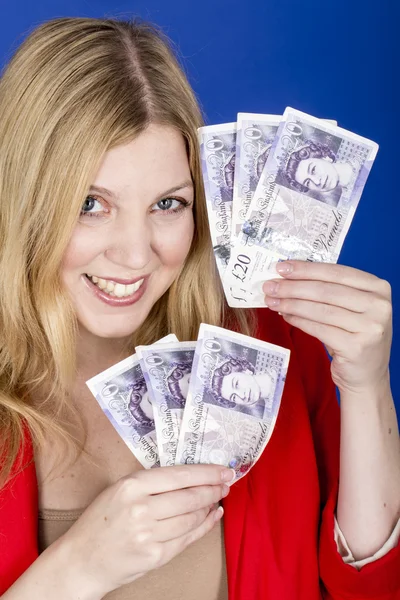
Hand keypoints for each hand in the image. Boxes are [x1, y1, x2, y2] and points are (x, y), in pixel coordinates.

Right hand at [60, 464, 233, 595]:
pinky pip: (188, 538)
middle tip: (226, 483)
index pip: (179, 476)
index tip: (223, 469)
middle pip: (190, 497)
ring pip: (192, 517)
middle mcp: (141, 509)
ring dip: (210, 506)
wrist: (81, 560)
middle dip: (213, 488)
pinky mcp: (155, 555)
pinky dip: (204, 526)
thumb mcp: (119, 490)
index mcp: (132, 486)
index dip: (206, 473)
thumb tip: (189, 475)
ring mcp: (149, 534)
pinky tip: (212, 516)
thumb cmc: (101, 521)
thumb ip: (151, 482)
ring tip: (217, 498)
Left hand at [262, 260, 392, 393]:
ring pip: (320, 309)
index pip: (336, 272)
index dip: (306, 269)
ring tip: (272, 300)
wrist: (367, 374)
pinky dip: (299, 321)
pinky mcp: (356, 347)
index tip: (282, 267)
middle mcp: (379, 306)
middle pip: (326, 290)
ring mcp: (370, 327)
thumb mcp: (350, 308)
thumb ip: (328, 290)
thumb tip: (288, 276)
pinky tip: (285, 315)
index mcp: (378, 288)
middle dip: (293, 287)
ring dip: (291, 303)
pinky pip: (319, 329)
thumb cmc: (353, 336)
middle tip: (270, 285)